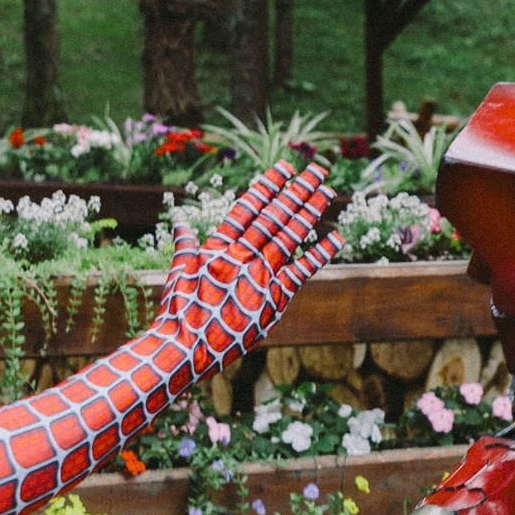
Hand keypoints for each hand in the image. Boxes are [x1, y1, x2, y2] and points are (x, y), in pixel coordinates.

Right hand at [155, 161, 343, 370]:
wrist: (184, 347)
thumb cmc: (177, 312)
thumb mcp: (178, 272)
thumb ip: (185, 245)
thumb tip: (180, 221)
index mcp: (219, 246)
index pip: (249, 207)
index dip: (269, 185)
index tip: (285, 167)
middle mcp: (243, 256)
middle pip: (275, 215)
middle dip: (298, 190)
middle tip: (317, 170)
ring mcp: (260, 276)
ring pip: (290, 235)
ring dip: (310, 210)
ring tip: (327, 189)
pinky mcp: (273, 299)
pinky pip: (301, 271)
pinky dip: (319, 253)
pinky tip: (336, 236)